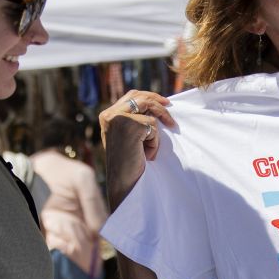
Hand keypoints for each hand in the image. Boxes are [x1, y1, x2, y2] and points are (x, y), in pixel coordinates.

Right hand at [99, 90, 173, 206]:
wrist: (124, 182)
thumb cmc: (129, 162)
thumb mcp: (130, 136)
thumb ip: (136, 119)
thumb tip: (158, 105)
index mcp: (107, 115)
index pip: (131, 95)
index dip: (149, 96)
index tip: (164, 102)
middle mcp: (109, 114)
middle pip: (140, 96)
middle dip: (158, 102)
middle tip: (171, 113)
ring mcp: (118, 118)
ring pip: (148, 108)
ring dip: (156, 127)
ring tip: (151, 147)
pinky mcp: (129, 126)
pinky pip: (152, 125)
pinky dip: (154, 141)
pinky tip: (146, 154)